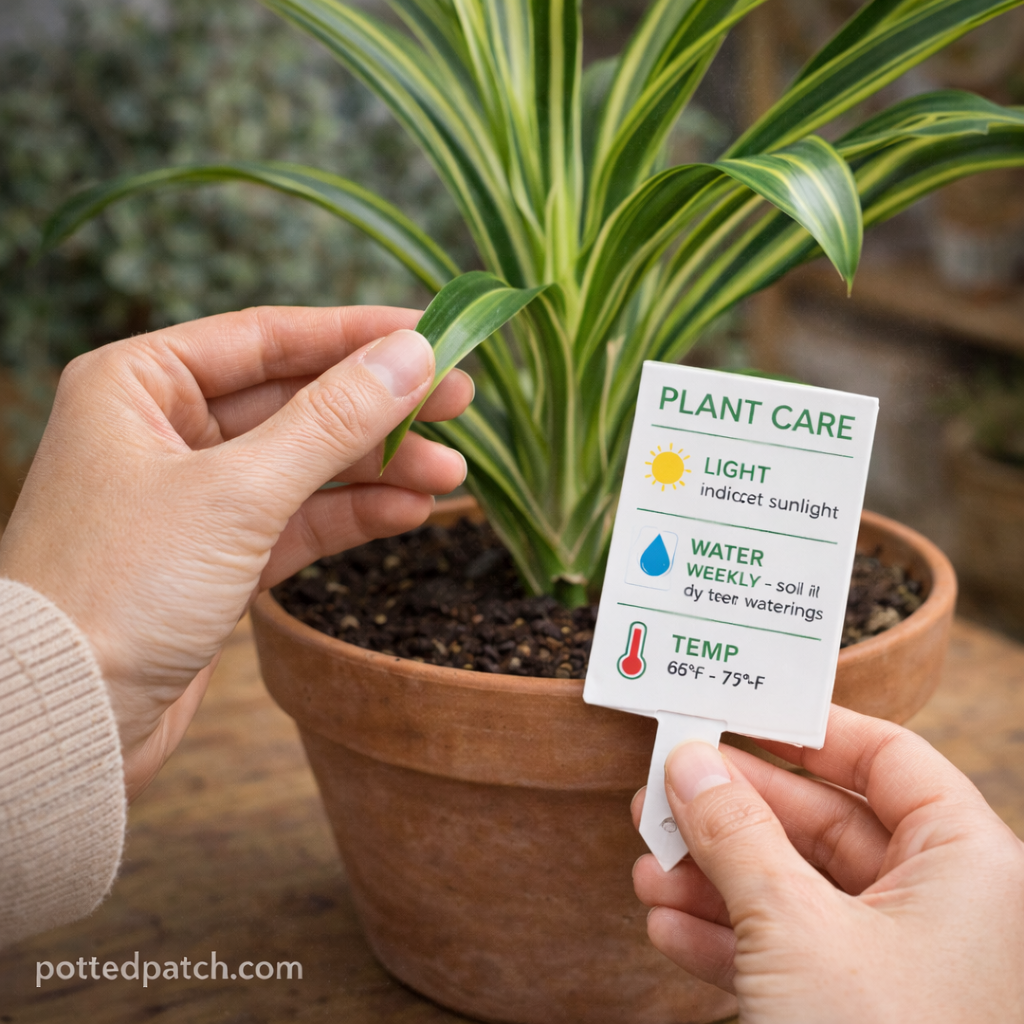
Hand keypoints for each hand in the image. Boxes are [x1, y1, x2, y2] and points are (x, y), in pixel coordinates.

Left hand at [0, 306, 472, 800]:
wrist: (64, 721)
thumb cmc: (120, 588)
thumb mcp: (238, 492)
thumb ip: (331, 421)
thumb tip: (413, 357)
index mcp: (139, 383)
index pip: (268, 336)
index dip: (358, 335)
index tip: (434, 335)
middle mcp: (163, 430)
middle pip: (294, 400)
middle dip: (378, 408)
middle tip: (459, 406)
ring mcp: (191, 496)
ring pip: (303, 464)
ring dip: (377, 468)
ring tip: (450, 476)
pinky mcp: (214, 558)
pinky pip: (296, 519)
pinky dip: (351, 515)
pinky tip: (408, 512)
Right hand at [631, 705, 1023, 1022]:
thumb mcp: (794, 929)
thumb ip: (736, 834)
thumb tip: (688, 759)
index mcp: (969, 867)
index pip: (888, 758)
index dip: (810, 730)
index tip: (739, 712)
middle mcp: (943, 909)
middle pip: (825, 824)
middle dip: (736, 812)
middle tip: (666, 787)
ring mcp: (900, 967)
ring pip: (797, 891)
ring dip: (716, 876)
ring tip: (648, 860)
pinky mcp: (858, 1014)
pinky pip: (789, 951)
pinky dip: (728, 937)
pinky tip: (668, 925)